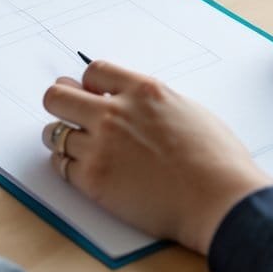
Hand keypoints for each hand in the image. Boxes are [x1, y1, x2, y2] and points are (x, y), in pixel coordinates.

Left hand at [42, 61, 272, 253]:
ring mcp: (101, 146)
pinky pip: (61, 166)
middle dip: (61, 103)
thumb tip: (135, 105)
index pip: (93, 71)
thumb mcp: (187, 111)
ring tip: (74, 146)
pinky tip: (81, 170)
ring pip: (53, 133)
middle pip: (58, 96)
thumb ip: (152, 104)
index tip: (91, 94)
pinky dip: (68, 166)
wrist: (219, 200)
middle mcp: (115, 113)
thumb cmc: (217, 160)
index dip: (88, 83)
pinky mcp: (93, 180)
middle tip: (67, 114)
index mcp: (142, 91)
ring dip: (60, 138)